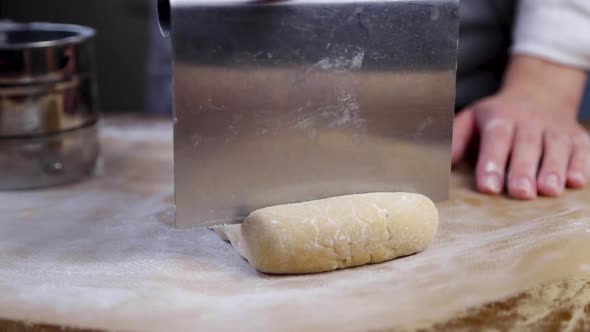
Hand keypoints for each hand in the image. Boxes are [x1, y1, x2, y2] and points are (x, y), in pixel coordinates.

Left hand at [452, 55, 589, 198]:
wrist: (539, 92)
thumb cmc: (497, 117)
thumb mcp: (471, 120)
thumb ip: (456, 140)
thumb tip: (441, 164)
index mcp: (499, 117)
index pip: (496, 138)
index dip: (492, 162)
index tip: (487, 186)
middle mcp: (529, 120)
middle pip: (526, 144)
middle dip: (523, 169)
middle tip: (520, 193)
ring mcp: (555, 128)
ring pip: (555, 147)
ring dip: (553, 169)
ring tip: (549, 191)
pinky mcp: (576, 137)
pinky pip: (581, 149)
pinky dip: (580, 165)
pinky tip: (575, 182)